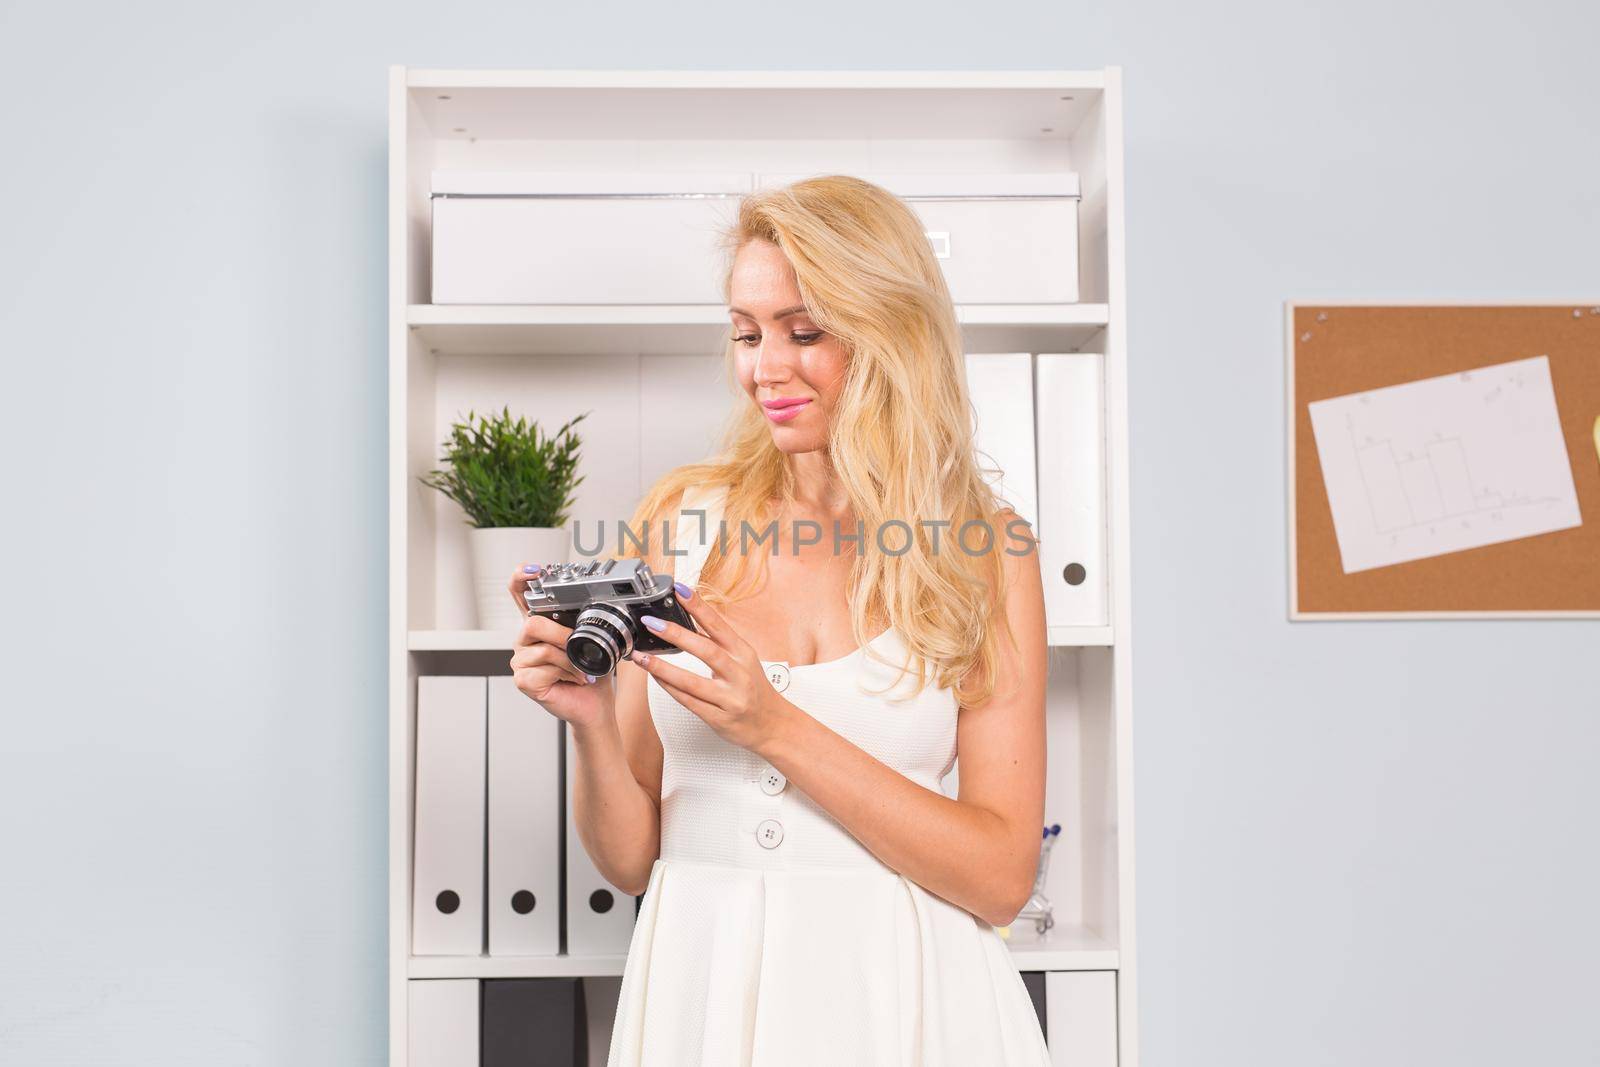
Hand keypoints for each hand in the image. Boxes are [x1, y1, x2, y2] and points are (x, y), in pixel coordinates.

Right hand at [505, 563, 613, 727]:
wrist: (594, 704)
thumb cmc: (591, 673)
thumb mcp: (591, 641)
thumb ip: (583, 621)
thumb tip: (595, 605)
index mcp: (539, 625)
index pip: (520, 595)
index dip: (521, 578)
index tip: (534, 569)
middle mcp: (525, 640)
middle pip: (532, 623)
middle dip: (561, 634)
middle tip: (579, 645)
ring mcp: (521, 660)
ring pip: (542, 649)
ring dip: (569, 660)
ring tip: (582, 669)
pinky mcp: (523, 680)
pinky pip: (542, 670)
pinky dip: (566, 674)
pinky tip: (574, 680)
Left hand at [625, 582, 791, 752]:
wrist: (773, 724)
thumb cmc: (754, 690)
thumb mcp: (744, 660)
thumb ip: (719, 644)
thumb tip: (687, 623)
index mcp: (743, 653)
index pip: (718, 625)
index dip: (698, 607)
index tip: (679, 591)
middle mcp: (738, 673)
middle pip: (706, 650)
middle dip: (677, 634)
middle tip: (652, 622)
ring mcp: (729, 697)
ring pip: (692, 681)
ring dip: (663, 668)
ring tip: (642, 656)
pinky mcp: (719, 718)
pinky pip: (689, 702)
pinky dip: (669, 688)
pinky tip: (655, 678)